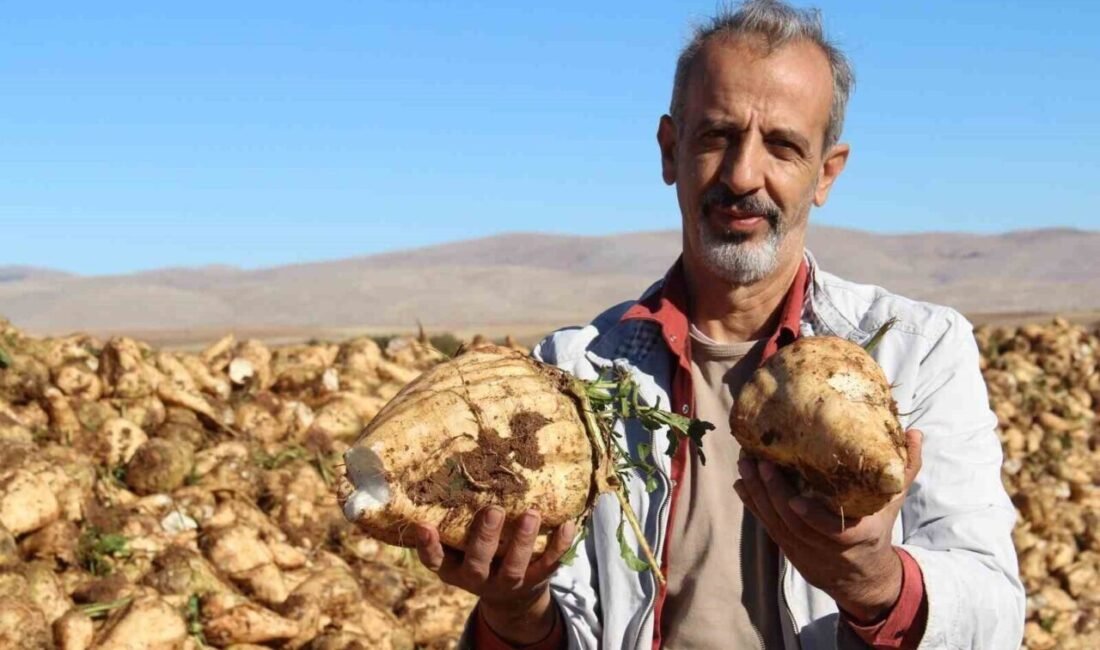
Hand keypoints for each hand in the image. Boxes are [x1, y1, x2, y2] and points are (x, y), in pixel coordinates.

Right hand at [414, 506, 575, 644]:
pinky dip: (559, 545)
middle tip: (494, 510)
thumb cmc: (478, 555)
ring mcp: (507, 583)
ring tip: (530, 513)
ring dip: (523, 541)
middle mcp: (477, 578)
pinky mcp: (535, 581)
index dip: (427, 546)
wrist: (511, 596)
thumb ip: (455, 520)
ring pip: (514, 567)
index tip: (423, 525)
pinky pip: (549, 565)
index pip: (434, 560)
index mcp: (453, 568)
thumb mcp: (459, 546)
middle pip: (477, 563)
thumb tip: (454, 467)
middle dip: (485, 537)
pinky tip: (567, 524)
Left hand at [733, 429, 922, 622]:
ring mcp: (803, 549)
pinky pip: (767, 526)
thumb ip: (906, 469)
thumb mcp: (893, 502)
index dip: (811, 519)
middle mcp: (825, 547)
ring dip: (757, 494)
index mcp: (855, 536)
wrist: (862, 576)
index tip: (795, 502)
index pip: (830, 532)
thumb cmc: (877, 528)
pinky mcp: (788, 548)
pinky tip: (742, 483)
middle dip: (772, 493)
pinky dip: (753, 504)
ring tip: (745, 464)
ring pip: (774, 523)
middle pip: (792, 523)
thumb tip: (917, 433)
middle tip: (759, 462)